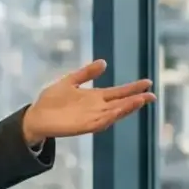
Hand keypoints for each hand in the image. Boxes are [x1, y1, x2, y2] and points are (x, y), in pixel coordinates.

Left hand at [20, 59, 154, 144]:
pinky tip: (119, 111)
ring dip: (127, 108)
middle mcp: (97, 108)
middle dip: (136, 99)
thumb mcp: (71, 81)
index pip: (119, 93)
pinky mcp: (83, 125)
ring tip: (140, 101)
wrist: (36, 115)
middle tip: (152, 95)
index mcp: (95, 97)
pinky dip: (110, 117)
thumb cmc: (52, 100)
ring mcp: (91, 117)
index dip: (133, 88)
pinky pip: (100, 122)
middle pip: (121, 103)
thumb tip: (104, 62)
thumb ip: (86, 73)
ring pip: (114, 113)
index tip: (148, 82)